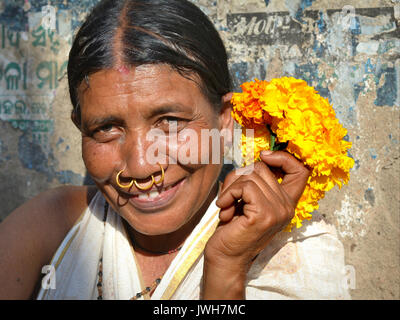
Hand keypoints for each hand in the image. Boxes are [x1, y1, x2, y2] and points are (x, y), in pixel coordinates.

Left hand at [202, 150, 309, 298]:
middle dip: (239, 177)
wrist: (225, 258)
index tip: (264, 156)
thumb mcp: (249, 200)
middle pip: (262, 168)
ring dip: (231, 188)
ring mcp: (278, 211)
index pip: (300, 170)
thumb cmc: (233, 228)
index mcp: (287, 203)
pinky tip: (224, 208)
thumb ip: (257, 182)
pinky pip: (244, 187)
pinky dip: (228, 194)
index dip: (283, 157)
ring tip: (227, 207)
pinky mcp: (264, 215)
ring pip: (251, 176)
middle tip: (230, 196)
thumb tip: (259, 157)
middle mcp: (287, 207)